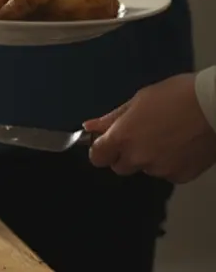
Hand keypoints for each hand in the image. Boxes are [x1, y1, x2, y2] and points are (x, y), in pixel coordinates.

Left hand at [84, 73, 215, 183]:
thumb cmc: (177, 95)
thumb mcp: (139, 100)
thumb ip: (112, 119)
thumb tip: (89, 127)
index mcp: (123, 138)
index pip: (97, 157)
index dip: (101, 150)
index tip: (108, 142)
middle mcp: (139, 158)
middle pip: (120, 167)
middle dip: (126, 155)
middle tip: (143, 136)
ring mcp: (161, 169)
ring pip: (147, 169)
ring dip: (151, 158)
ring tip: (169, 137)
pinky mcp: (183, 176)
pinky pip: (169, 173)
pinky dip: (172, 163)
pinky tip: (183, 146)